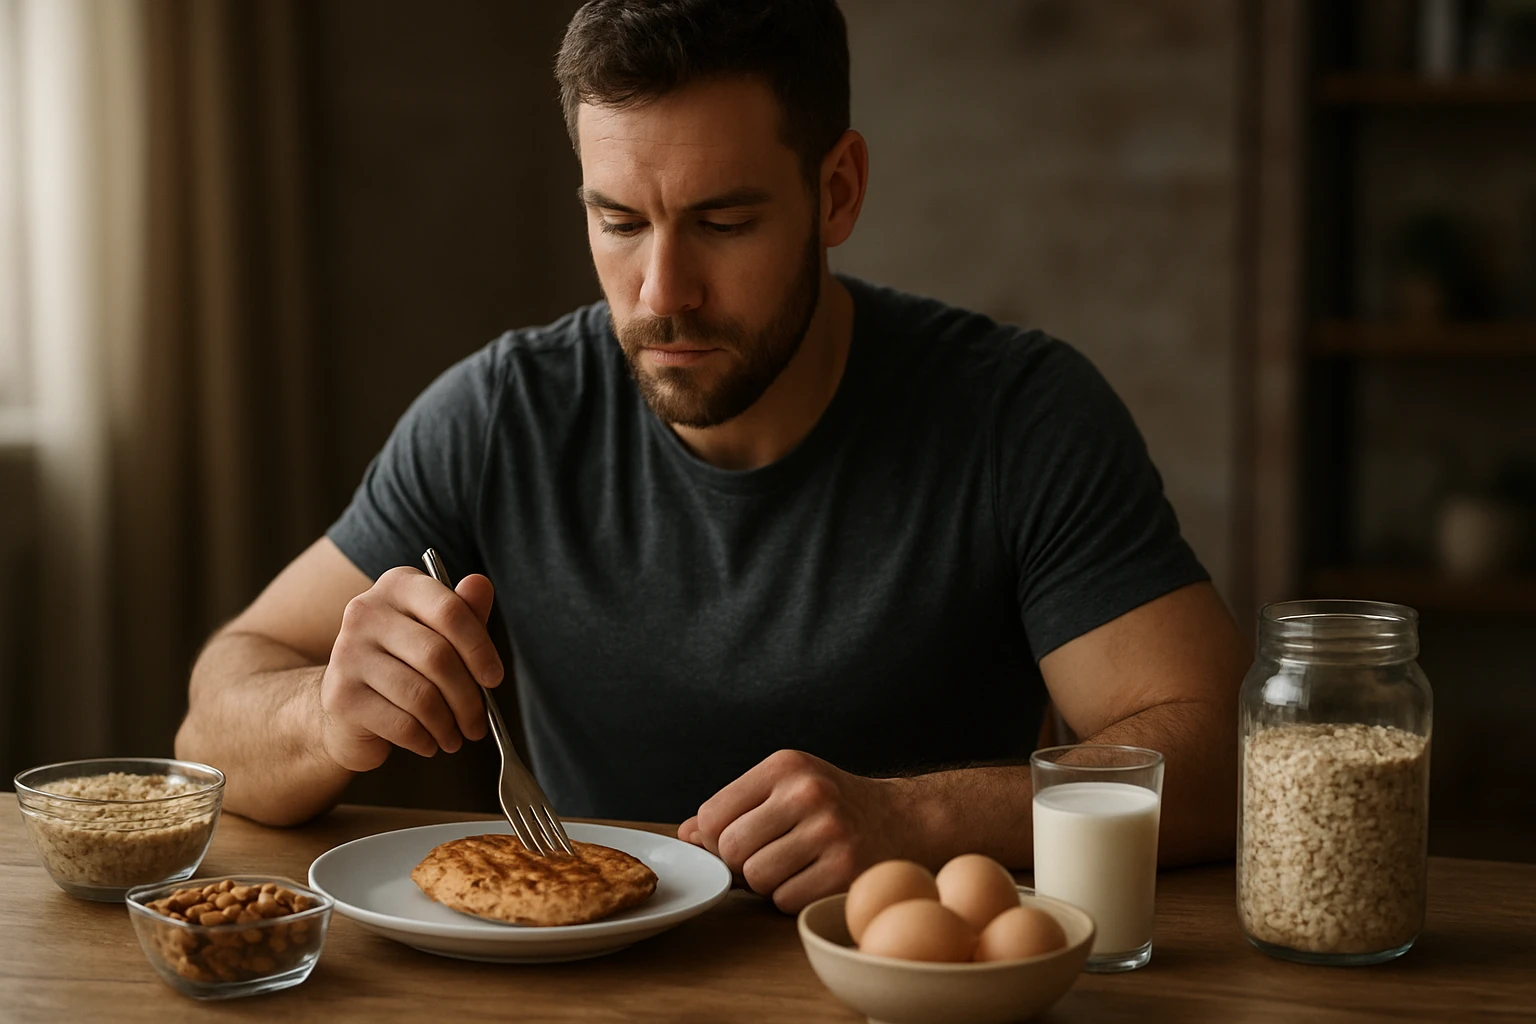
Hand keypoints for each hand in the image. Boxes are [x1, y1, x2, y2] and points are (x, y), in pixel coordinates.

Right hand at [318, 566, 503, 772]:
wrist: (344, 706)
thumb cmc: (402, 664)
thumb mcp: (437, 634)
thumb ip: (463, 612)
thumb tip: (481, 585)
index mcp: (397, 586)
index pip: (450, 611)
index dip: (480, 649)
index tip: (494, 679)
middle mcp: (366, 612)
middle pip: (437, 657)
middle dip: (468, 698)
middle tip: (478, 723)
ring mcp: (347, 653)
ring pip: (421, 695)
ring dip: (448, 725)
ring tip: (454, 737)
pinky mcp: (341, 695)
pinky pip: (401, 724)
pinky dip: (424, 740)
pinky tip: (429, 743)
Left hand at [679, 750, 916, 912]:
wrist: (907, 820)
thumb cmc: (836, 806)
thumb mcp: (786, 789)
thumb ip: (734, 809)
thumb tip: (685, 836)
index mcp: (786, 766)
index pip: (713, 814)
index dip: (717, 838)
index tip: (740, 839)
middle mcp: (808, 793)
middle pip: (731, 849)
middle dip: (741, 863)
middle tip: (768, 856)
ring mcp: (830, 832)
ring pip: (756, 878)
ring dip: (767, 883)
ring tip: (795, 865)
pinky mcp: (846, 870)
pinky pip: (785, 900)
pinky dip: (791, 898)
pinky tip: (815, 878)